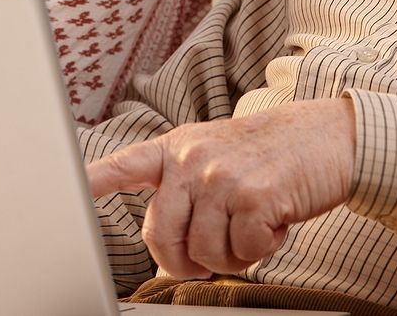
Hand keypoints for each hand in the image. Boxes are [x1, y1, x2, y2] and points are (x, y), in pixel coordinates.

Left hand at [86, 98, 356, 279]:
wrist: (330, 136)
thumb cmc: (272, 154)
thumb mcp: (218, 154)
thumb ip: (186, 188)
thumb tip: (171, 250)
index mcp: (178, 148)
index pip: (124, 166)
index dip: (92, 183)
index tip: (66, 194)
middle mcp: (193, 159)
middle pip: (160, 237)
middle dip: (184, 262)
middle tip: (211, 256)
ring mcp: (222, 176)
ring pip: (205, 253)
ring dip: (233, 255)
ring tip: (254, 226)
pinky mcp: (254, 196)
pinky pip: (244, 253)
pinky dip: (264, 249)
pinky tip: (276, 221)